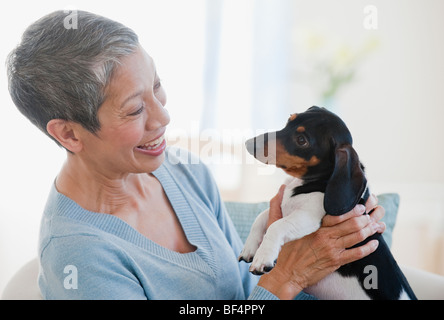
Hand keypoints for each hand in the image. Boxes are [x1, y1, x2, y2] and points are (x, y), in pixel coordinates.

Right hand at [258, 194, 384, 299]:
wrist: (285, 275)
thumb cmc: (282, 252)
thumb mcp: (277, 226)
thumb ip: (278, 207)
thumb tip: (280, 189)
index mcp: (314, 227)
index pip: (336, 214)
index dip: (351, 209)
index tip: (360, 204)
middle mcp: (325, 236)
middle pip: (351, 223)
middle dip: (366, 217)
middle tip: (374, 211)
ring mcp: (331, 250)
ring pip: (356, 236)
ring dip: (369, 230)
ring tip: (377, 225)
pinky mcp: (335, 262)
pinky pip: (356, 254)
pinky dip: (368, 248)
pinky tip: (374, 243)